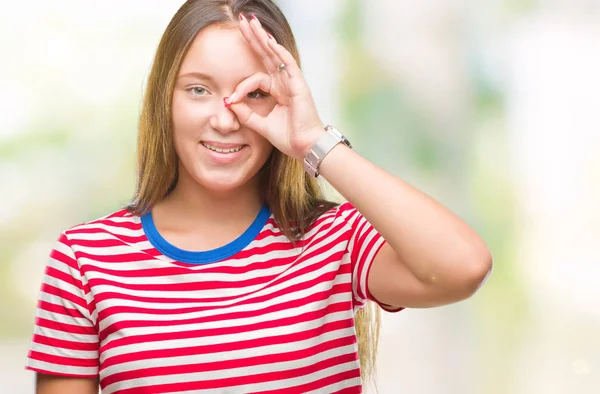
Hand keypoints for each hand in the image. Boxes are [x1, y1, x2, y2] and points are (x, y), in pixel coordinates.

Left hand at [226, 14, 324, 159]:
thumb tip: (228, 103)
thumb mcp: (261, 125)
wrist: (304, 146)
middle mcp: (284, 83)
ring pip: (275, 54)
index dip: (241, 86)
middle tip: (242, 22)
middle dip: (253, 38)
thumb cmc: (288, 138)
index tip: (230, 99)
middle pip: (266, 56)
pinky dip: (278, 52)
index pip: (255, 78)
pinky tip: (269, 40)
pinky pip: (287, 63)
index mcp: (277, 92)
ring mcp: (292, 82)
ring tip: (252, 23)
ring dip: (263, 38)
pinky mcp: (299, 84)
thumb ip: (246, 114)